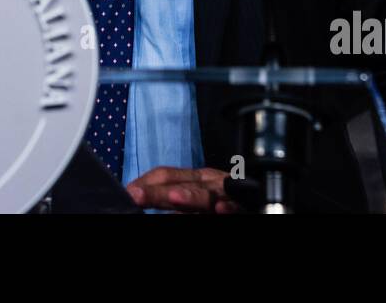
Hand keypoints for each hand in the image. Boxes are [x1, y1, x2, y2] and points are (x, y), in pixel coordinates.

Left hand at [124, 166, 239, 213]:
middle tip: (134, 195)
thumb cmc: (222, 203)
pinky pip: (235, 205)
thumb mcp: (195, 202)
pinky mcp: (243, 203)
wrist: (258, 201)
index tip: (127, 192)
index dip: (145, 182)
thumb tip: (143, 200)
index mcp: (194, 178)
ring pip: (205, 192)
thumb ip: (175, 204)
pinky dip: (228, 207)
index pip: (165, 174)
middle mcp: (209, 181)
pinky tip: (220, 210)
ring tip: (173, 198)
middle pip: (179, 182)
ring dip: (190, 195)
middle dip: (156, 189)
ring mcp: (226, 192)